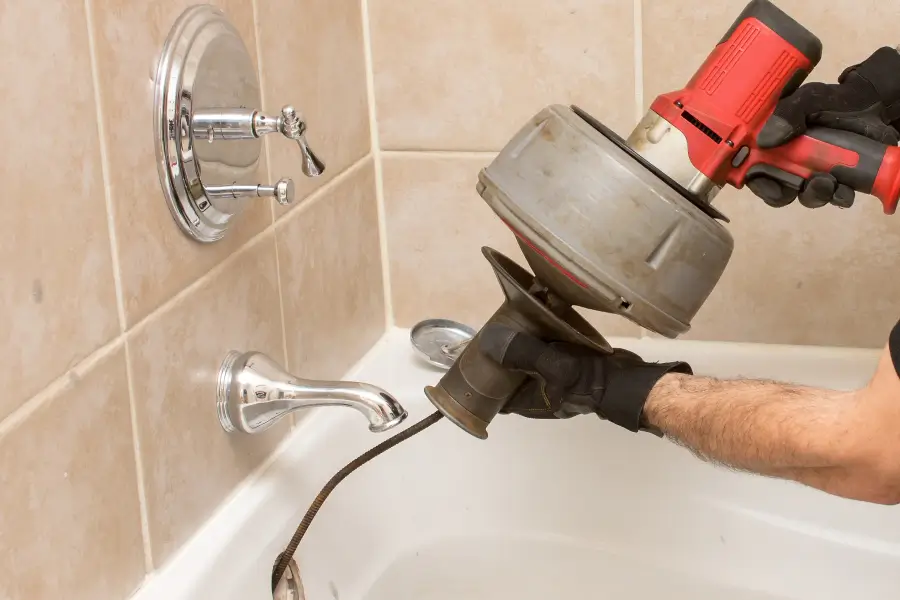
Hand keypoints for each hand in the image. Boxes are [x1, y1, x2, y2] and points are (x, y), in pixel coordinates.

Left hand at [477, 324, 691, 432]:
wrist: (627, 379)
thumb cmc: (589, 378)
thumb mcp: (552, 365)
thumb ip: (522, 353)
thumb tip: (490, 342)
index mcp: (529, 402)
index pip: (494, 394)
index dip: (479, 378)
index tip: (468, 358)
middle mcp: (537, 395)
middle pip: (506, 377)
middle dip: (495, 359)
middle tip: (486, 335)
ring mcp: (551, 382)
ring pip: (523, 365)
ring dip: (514, 349)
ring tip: (503, 325)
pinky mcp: (564, 369)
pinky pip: (541, 356)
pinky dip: (533, 342)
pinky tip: (531, 323)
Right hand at [749, 46, 899, 208]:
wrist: (873, 105)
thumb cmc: (834, 101)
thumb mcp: (809, 99)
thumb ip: (787, 114)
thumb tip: (765, 140)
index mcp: (773, 145)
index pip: (752, 169)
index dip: (755, 181)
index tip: (768, 185)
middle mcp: (788, 163)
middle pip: (775, 190)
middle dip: (786, 194)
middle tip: (802, 185)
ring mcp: (812, 175)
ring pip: (805, 196)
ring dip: (815, 195)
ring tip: (830, 183)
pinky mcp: (837, 181)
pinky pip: (834, 198)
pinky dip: (839, 197)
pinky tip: (846, 188)